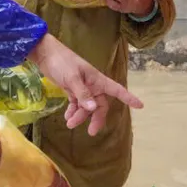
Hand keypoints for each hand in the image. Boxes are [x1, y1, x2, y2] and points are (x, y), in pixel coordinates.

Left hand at [27, 33, 143, 135]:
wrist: (46, 55)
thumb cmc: (62, 62)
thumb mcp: (72, 78)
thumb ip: (82, 93)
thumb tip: (93, 108)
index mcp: (97, 79)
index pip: (117, 90)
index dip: (128, 98)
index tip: (140, 105)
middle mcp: (92, 85)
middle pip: (100, 104)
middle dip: (96, 118)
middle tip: (91, 132)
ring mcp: (82, 88)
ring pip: (87, 106)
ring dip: (80, 116)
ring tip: (69, 123)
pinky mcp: (72, 89)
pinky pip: (77, 104)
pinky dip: (73, 111)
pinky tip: (67, 117)